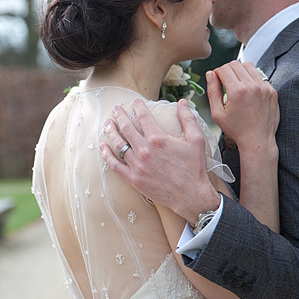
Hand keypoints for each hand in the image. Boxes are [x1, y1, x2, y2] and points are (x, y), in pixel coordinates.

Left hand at [99, 99, 219, 223]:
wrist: (191, 196)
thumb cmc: (194, 168)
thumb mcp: (196, 140)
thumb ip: (188, 118)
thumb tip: (181, 102)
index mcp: (158, 139)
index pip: (143, 117)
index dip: (138, 107)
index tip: (135, 102)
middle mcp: (145, 150)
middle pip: (126, 128)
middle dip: (120, 116)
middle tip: (116, 109)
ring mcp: (137, 165)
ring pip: (118, 144)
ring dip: (111, 131)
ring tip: (107, 123)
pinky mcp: (133, 179)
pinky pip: (115, 165)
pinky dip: (106, 155)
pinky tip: (102, 146)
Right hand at [207, 61, 279, 152]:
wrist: (258, 140)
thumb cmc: (236, 129)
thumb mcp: (217, 113)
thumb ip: (212, 91)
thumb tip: (210, 74)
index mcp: (238, 91)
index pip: (224, 68)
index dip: (216, 72)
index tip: (216, 80)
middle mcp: (252, 86)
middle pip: (236, 64)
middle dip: (227, 70)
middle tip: (224, 81)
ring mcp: (264, 87)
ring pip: (249, 66)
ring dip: (240, 71)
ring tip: (236, 83)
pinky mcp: (272, 90)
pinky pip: (259, 75)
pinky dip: (251, 78)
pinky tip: (247, 90)